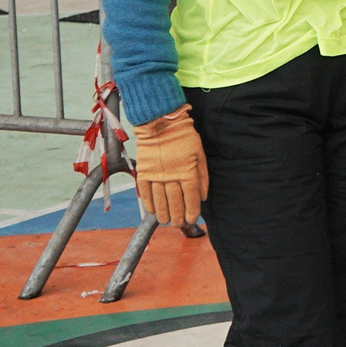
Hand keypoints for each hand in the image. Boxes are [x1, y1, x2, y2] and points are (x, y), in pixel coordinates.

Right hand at [131, 106, 209, 226]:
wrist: (160, 122)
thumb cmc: (184, 136)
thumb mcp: (199, 153)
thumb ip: (202, 176)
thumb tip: (203, 196)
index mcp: (187, 171)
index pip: (190, 197)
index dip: (192, 210)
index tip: (192, 219)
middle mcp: (171, 175)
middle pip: (175, 201)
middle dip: (178, 216)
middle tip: (179, 224)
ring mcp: (156, 174)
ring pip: (160, 199)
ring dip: (163, 212)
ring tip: (166, 221)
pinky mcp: (143, 171)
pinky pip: (145, 191)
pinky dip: (148, 202)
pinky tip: (152, 210)